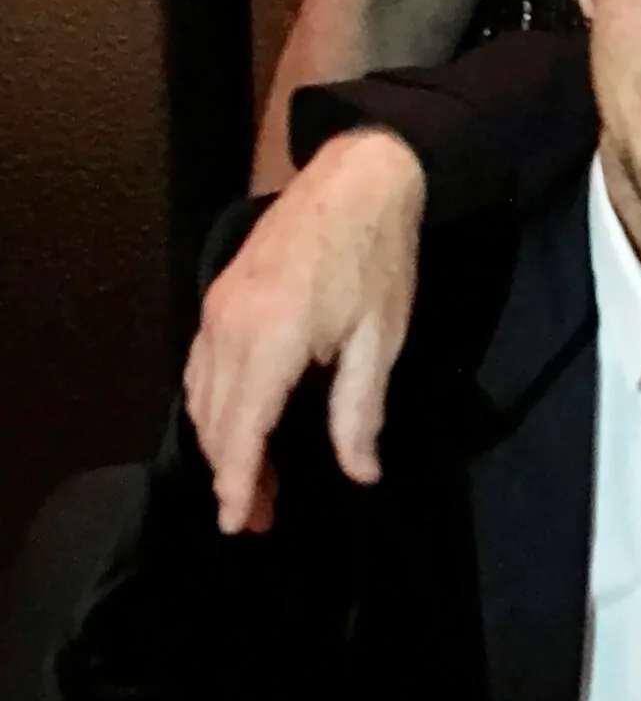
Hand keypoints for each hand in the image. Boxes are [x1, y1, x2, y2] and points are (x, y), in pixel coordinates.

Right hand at [185, 128, 427, 532]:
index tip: (238, 524)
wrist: (358, 176)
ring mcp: (216, 308)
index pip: (240, 430)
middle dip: (231, 473)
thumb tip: (360, 473)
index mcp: (271, 339)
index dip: (236, 483)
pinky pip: (200, 365)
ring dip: (221, 443)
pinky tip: (240, 424)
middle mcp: (228, 326)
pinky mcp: (217, 295)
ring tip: (255, 481)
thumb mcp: (382, 337)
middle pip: (212, 420)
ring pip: (199, 395)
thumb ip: (360, 411)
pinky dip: (213, 405)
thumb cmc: (378, 256)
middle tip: (262, 514)